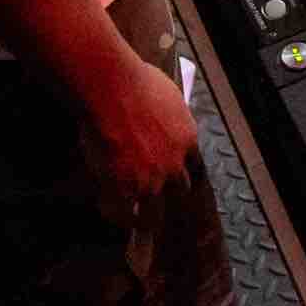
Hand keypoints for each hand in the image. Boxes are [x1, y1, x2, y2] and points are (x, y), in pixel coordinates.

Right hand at [80, 49, 198, 218]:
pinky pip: (123, 212)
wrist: (113, 89)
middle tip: (162, 204)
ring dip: (147, 216)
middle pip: (179, 192)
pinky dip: (117, 214)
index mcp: (187, 140)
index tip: (178, 179)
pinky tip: (110, 212)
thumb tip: (166, 116)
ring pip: (154, 210)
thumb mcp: (169, 96)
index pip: (194, 167)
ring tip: (140, 224)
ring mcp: (149, 179)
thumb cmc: (138, 82)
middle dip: (170, 197)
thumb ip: (172, 115)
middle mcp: (173, 165)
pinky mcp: (124, 187)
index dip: (184, 174)